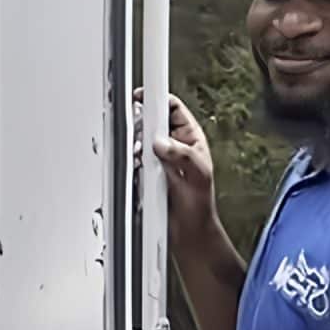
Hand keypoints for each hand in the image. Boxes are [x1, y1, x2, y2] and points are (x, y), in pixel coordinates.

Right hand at [132, 89, 215, 225]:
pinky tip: (137, 172)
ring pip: (136, 140)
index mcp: (190, 139)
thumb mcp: (198, 175)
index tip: (141, 97)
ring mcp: (156, 159)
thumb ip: (182, 154)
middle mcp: (172, 146)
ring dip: (134, 147)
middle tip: (139, 134)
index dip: (156, 98)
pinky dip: (128, 164)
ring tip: (141, 158)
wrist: (187, 232)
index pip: (172, 107)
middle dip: (140, 125)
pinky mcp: (143, 173)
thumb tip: (160, 141)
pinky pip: (129, 161)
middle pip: (149, 121)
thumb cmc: (200, 206)